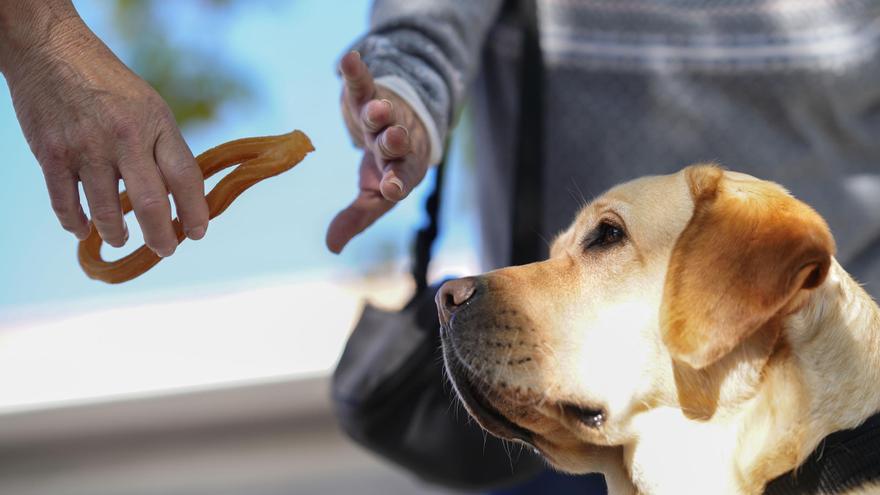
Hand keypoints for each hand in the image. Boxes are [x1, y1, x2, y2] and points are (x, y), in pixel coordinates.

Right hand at [3, 15, 207, 256]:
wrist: (52, 51)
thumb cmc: (110, 85)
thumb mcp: (151, 107)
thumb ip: (166, 148)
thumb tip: (184, 197)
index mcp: (156, 124)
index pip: (185, 178)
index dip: (196, 212)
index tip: (197, 232)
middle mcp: (124, 137)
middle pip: (150, 204)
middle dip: (162, 237)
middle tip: (166, 250)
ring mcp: (86, 147)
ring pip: (107, 212)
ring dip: (117, 234)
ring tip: (123, 239)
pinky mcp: (52, 155)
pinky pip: (65, 204)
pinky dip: (76, 224)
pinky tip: (84, 229)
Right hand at [326, 51, 432, 253]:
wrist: (400, 126)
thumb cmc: (386, 168)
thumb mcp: (373, 194)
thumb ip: (356, 218)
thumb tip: (331, 247)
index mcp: (400, 172)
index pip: (399, 179)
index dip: (395, 183)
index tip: (391, 189)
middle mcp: (396, 144)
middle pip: (395, 144)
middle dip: (394, 142)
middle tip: (394, 138)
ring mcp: (385, 119)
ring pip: (382, 116)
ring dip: (380, 113)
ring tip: (378, 109)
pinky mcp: (371, 95)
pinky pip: (363, 84)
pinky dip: (357, 72)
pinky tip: (349, 60)